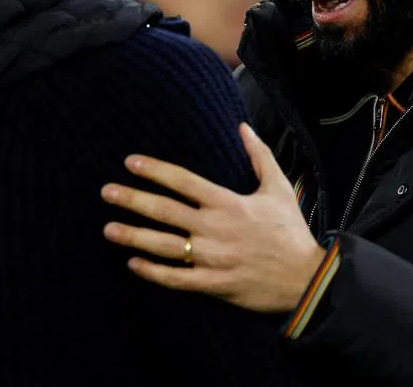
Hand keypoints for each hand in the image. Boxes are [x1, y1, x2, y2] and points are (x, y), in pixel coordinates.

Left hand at [102, 122, 326, 313]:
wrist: (305, 278)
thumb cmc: (290, 231)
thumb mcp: (279, 188)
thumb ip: (259, 156)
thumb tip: (243, 126)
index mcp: (228, 202)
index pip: (183, 181)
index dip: (154, 170)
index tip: (130, 163)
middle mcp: (215, 228)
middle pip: (165, 211)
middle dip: (132, 200)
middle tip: (106, 192)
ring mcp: (212, 258)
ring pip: (163, 246)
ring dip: (133, 236)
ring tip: (108, 229)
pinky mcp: (213, 284)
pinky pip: (176, 278)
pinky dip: (153, 272)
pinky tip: (133, 263)